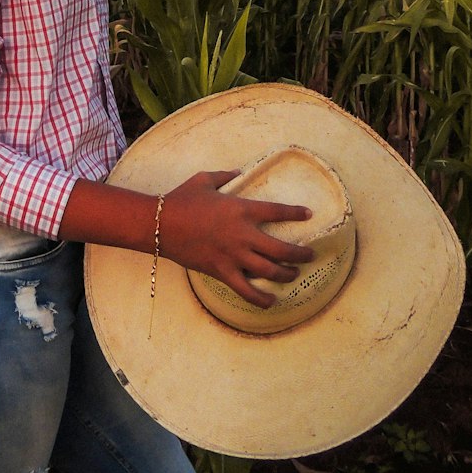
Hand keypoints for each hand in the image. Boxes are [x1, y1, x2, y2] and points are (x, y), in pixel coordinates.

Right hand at [158, 170, 313, 308]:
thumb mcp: (204, 179)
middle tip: (310, 255)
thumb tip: (238, 172)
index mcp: (241, 209)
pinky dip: (261, 298)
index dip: (296, 213)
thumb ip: (224, 175)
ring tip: (294, 273)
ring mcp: (234, 256)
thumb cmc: (182, 199)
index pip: (277, 211)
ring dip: (287, 273)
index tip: (308, 214)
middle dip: (301, 254)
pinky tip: (272, 300)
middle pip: (282, 248)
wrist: (161, 224)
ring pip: (270, 271)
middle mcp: (243, 234)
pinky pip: (247, 290)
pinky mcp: (222, 271)